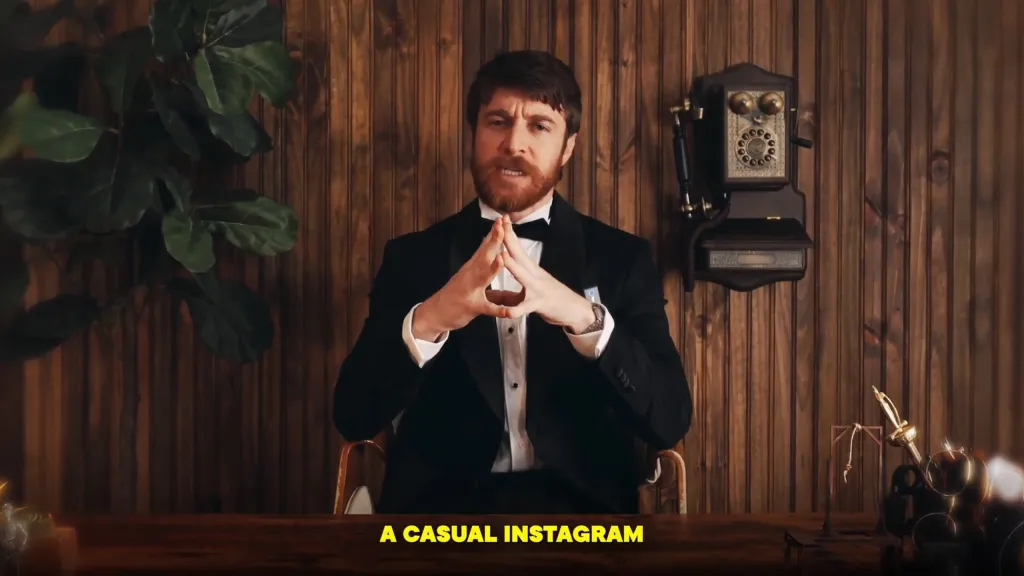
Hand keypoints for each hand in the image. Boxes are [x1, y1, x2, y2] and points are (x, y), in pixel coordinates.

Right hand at [413, 218, 506, 340]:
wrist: (434, 313)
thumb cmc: (455, 294)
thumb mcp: (470, 276)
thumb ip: (485, 265)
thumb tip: (497, 250)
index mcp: (472, 267)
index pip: (484, 246)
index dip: (493, 233)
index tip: (501, 218)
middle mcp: (469, 275)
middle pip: (483, 255)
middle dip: (493, 241)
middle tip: (502, 226)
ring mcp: (469, 290)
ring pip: (482, 277)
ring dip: (493, 268)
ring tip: (502, 257)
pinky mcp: (471, 307)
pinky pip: (486, 308)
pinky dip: (497, 309)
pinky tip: (507, 311)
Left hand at [496, 216, 596, 332]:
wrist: (577, 311)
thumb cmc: (553, 301)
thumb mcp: (528, 296)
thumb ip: (509, 296)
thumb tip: (493, 295)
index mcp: (531, 271)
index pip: (518, 248)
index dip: (509, 234)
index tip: (501, 219)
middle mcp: (534, 276)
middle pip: (519, 254)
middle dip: (509, 239)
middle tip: (500, 223)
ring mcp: (537, 288)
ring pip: (523, 276)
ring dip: (512, 266)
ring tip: (502, 257)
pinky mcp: (540, 303)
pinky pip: (527, 307)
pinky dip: (517, 310)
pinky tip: (508, 313)